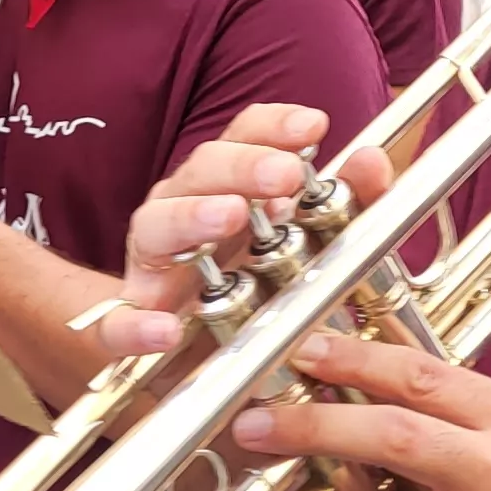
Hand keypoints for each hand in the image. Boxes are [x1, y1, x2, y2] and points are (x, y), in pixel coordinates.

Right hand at [98, 105, 359, 358]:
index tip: (315, 126)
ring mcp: (151, 268)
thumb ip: (348, 204)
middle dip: (243, 167)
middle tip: (284, 175)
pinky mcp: (127, 329)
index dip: (273, 127)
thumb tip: (374, 162)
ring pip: (154, 226)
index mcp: (224, 189)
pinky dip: (134, 326)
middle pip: (200, 171)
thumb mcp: (312, 249)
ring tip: (229, 216)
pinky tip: (164, 329)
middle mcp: (181, 214)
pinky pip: (117, 325)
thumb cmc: (257, 292)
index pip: (241, 139)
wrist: (205, 365)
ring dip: (191, 216)